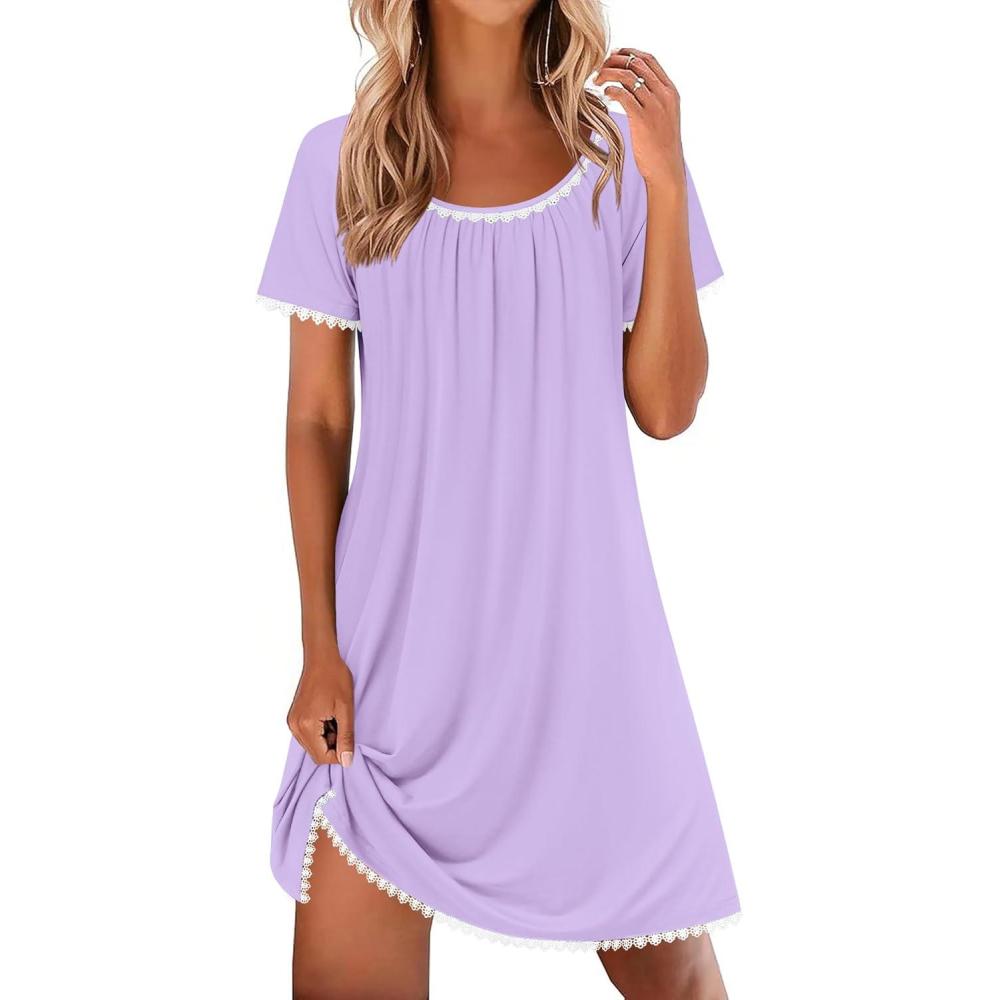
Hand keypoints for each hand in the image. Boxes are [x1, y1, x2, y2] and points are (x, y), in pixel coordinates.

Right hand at [288, 643, 355, 766]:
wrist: (321, 658)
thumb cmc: (335, 678)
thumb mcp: (346, 709)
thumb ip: (346, 737)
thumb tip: (346, 762)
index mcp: (306, 725)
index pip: (321, 757)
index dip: (339, 754)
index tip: (349, 738)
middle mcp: (295, 726)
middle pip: (315, 753)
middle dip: (332, 745)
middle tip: (342, 724)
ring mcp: (292, 721)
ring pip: (312, 744)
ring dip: (326, 738)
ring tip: (336, 718)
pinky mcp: (294, 716)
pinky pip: (308, 734)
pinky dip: (320, 731)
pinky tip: (328, 715)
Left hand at [593, 48, 683, 189]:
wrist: (666, 169)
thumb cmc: (662, 148)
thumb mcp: (664, 118)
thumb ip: (654, 101)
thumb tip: (635, 90)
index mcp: (671, 91)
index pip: (650, 60)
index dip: (630, 53)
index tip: (615, 54)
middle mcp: (664, 95)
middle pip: (637, 64)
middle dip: (615, 60)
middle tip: (600, 66)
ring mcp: (654, 106)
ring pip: (629, 76)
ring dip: (609, 73)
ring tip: (596, 79)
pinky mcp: (642, 119)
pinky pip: (623, 95)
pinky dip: (611, 89)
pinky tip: (604, 93)